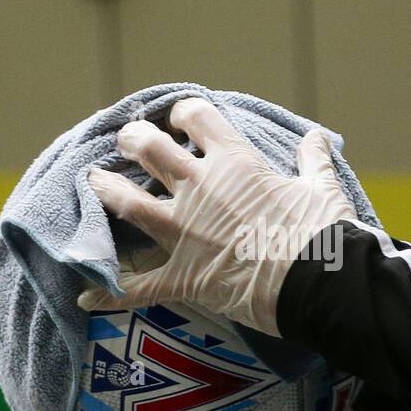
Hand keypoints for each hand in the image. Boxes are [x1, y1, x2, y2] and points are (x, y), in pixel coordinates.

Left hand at [76, 97, 355, 335]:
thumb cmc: (324, 235)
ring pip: (129, 202)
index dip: (184, 113)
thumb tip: (317, 138)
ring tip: (94, 182)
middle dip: (133, 140)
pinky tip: (86, 297)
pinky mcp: (181, 275)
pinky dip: (110, 293)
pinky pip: (137, 286)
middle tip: (127, 140)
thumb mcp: (323, 189)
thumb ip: (314, 162)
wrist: (318, 284)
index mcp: (235, 163)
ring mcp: (185, 232)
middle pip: (150, 149)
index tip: (180, 119)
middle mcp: (200, 189)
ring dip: (107, 190)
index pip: (198, 119)